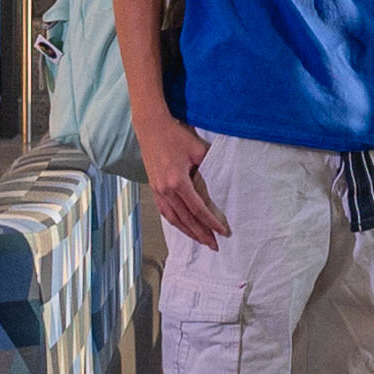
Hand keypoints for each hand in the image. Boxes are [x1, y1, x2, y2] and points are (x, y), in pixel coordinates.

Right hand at [141, 116, 227, 250]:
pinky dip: (176, 222)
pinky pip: (165, 212)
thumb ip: (209, 167)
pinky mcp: (154, 188)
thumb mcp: (198, 150)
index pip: (198, 209)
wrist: (151, 127)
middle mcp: (166, 190)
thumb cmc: (175, 136)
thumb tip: (221, 180)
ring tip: (201, 241)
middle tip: (214, 246)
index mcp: (177, 182)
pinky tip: (183, 227)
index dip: (211, 223)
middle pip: (186, 219)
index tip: (222, 232)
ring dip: (188, 232)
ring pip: (174, 219)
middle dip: (201, 234)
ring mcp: (158, 191)